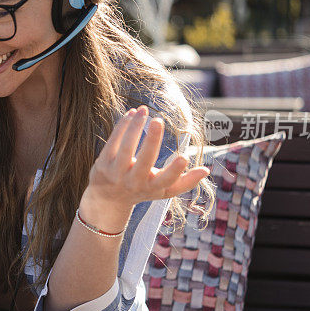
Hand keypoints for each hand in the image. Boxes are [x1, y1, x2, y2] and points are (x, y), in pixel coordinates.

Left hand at [79, 105, 209, 232]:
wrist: (107, 200)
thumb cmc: (141, 190)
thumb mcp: (162, 191)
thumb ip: (185, 182)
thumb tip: (207, 170)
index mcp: (153, 188)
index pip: (166, 182)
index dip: (175, 172)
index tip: (184, 158)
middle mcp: (134, 182)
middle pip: (144, 162)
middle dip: (151, 141)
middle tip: (158, 121)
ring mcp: (116, 174)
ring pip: (125, 149)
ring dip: (134, 127)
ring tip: (144, 110)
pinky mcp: (102, 164)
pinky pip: (112, 142)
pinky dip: (122, 126)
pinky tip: (131, 113)